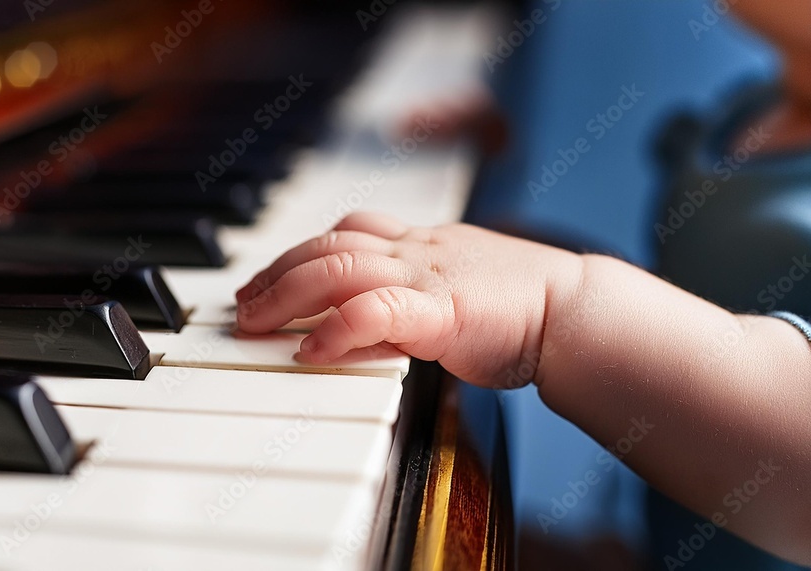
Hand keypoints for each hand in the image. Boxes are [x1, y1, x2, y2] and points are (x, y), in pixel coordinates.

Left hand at [235, 212, 582, 387]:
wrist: (576, 312)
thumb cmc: (521, 308)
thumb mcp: (452, 294)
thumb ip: (408, 301)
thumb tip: (362, 328)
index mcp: (421, 242)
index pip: (347, 230)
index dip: (299, 250)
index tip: (268, 276)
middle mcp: (416, 250)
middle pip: (327, 245)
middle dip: (276, 272)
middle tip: (242, 303)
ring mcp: (426, 275)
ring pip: (338, 267)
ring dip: (285, 294)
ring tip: (253, 323)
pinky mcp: (439, 310)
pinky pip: (374, 310)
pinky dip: (335, 328)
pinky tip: (308, 350)